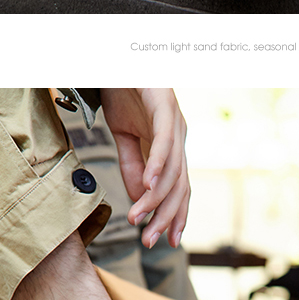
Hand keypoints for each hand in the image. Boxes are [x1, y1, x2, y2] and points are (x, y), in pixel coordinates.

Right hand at [99, 88, 189, 247]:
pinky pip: (164, 140)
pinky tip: (148, 183)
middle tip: (151, 240)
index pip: (179, 187)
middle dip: (166, 215)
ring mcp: (174, 120)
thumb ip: (132, 165)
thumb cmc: (123, 92)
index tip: (164, 241)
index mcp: (170, 145)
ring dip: (155, 197)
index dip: (174, 214)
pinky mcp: (164, 105)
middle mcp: (178, 135)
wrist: (118, 58)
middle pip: (180, 184)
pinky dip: (156, 164)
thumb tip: (138, 198)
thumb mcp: (124, 135)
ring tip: (140, 217)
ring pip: (172, 168)